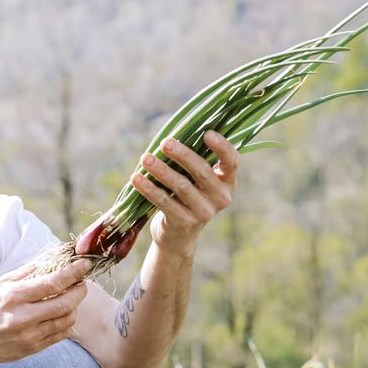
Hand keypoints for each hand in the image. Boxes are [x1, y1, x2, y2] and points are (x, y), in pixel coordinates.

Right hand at [0, 257, 91, 367]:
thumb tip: (53, 258)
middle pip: (65, 303)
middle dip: (80, 290)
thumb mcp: (1, 284)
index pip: (53, 283)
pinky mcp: (32, 349)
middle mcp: (22, 318)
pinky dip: (67, 322)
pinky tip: (62, 314)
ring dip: (75, 306)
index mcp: (14, 297)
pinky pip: (60, 335)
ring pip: (66, 320)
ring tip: (71, 297)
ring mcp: (29, 336)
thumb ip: (28, 272)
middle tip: (82, 282)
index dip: (74, 273)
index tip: (84, 264)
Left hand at [130, 130, 238, 253]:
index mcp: (227, 182)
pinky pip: (164, 202)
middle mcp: (221, 198)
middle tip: (165, 143)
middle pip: (202, 171)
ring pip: (181, 186)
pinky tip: (136, 178)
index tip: (206, 133)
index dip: (222, 147)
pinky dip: (148, 189)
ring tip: (145, 158)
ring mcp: (204, 212)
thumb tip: (176, 132)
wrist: (178, 236)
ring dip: (161, 170)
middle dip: (183, 155)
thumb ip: (194, 159)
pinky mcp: (184, 222)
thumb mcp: (196, 180)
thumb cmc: (186, 196)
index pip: (232, 162)